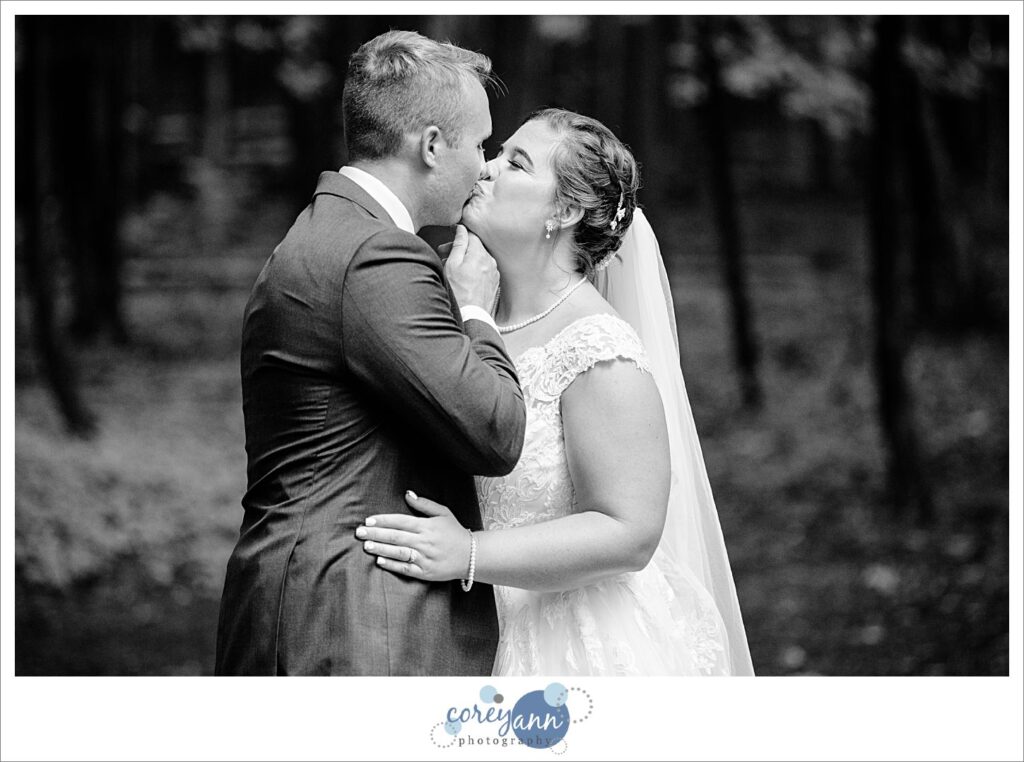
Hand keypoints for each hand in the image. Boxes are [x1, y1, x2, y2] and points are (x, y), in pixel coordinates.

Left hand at [356, 491, 471, 581]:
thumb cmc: (455, 532)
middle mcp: (425, 541)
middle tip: (359, 532)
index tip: (368, 520)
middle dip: (375, 534)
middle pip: (396, 536)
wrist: (471, 556)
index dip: (383, 521)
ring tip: (366, 545)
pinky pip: (406, 568)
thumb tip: (407, 494)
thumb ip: (424, 504)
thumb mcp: (443, 513)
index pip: (400, 521)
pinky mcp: (426, 572)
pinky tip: (380, 561)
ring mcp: (425, 558)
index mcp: (427, 526)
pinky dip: (392, 565)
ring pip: (398, 552)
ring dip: (380, 549)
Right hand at [444, 225, 498, 311]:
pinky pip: (483, 269)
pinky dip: (474, 269)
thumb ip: (458, 244)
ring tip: (453, 268)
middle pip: (475, 247)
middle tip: (444, 255)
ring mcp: (493, 272)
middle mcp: (490, 261)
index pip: (471, 235)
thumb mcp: (452, 265)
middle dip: (460, 248)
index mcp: (480, 254)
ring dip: (466, 259)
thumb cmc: (459, 293)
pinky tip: (463, 277)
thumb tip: (461, 230)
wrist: (471, 316)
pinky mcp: (494, 282)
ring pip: (479, 258)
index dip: (459, 235)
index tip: (450, 237)